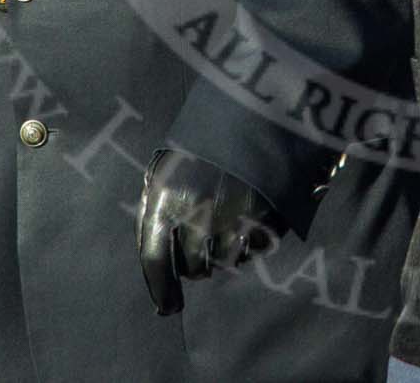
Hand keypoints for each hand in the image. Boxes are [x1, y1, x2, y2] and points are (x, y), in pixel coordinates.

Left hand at [137, 150, 280, 314]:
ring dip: (225, 253)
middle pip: (193, 267)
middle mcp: (195, 213)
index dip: (162, 289)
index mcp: (164, 198)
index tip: (168, 307)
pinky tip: (251, 217)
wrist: (254, 112)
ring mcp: (230, 218)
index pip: (155, 260)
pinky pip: (253, 251)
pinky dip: (251, 243)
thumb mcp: (168, 171)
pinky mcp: (264, 220)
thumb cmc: (204, 146)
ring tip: (230, 222)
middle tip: (205, 239)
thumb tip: (159, 266)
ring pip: (224, 262)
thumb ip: (156, 213)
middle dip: (197, 262)